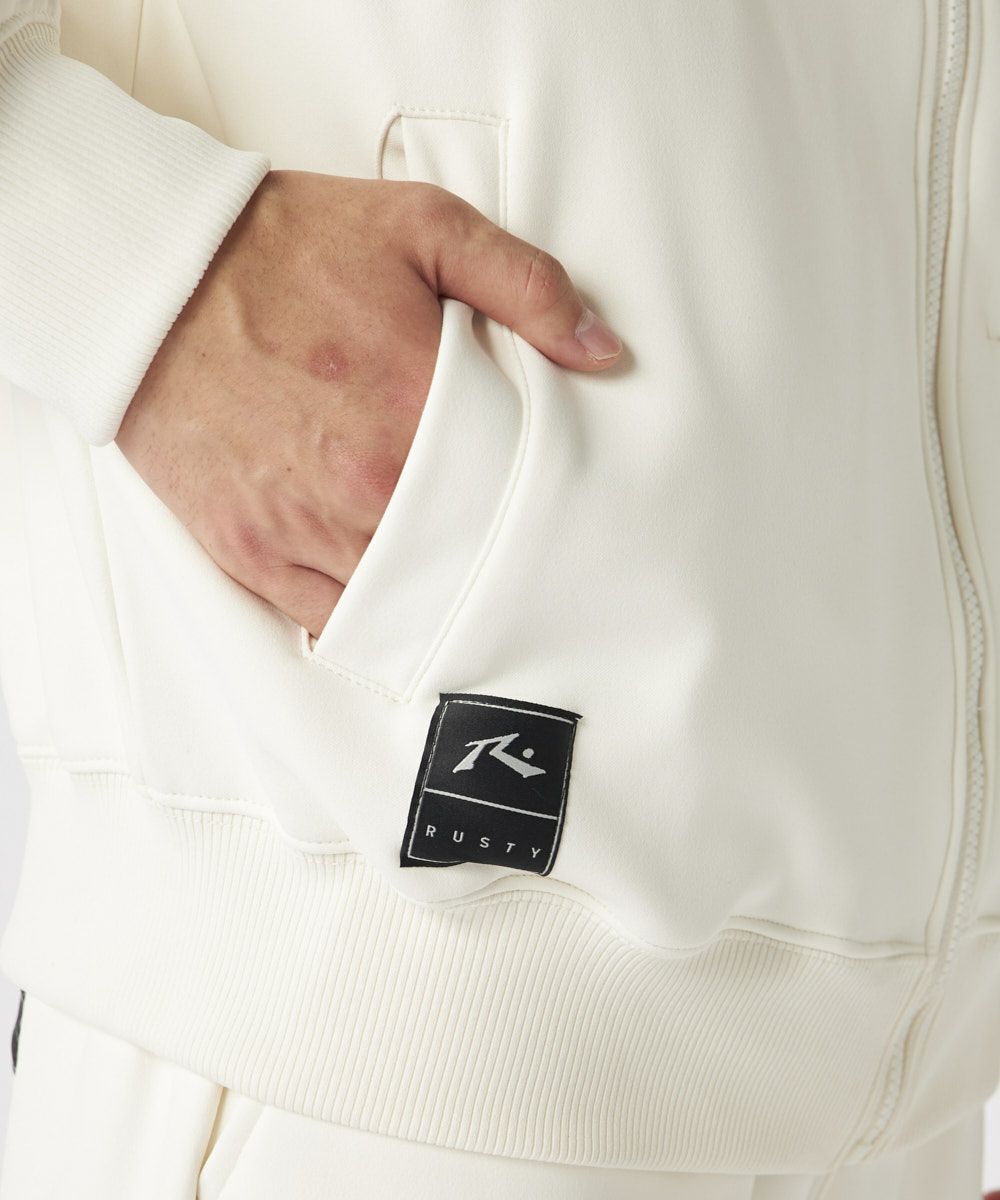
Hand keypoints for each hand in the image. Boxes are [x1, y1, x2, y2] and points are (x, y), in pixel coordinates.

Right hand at [113, 168, 622, 637]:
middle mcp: (363, 483)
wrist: (153, 276)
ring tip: (456, 575)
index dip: (541, 506)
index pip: (514, 494)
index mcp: (415, 409)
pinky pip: (327, 616)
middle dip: (490, 557)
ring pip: (399, 598)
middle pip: (461, 557)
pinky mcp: (249, 549)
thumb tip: (602, 351)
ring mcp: (301, 526)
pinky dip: (365, 613)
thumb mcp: (422, 227)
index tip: (557, 509)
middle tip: (516, 553)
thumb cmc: (284, 248)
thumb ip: (525, 285)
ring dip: (431, 591)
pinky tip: (390, 593)